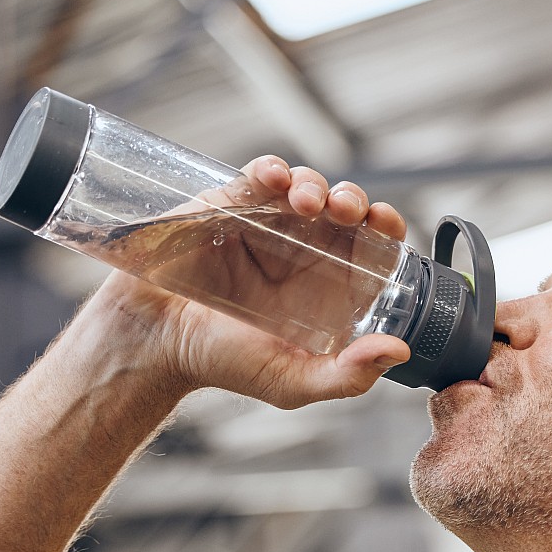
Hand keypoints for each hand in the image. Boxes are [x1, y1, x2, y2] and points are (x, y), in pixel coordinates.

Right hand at [86, 156, 411, 407]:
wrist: (153, 344)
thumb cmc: (221, 364)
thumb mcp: (291, 382)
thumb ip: (347, 377)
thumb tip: (398, 352)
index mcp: (328, 287)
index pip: (371, 247)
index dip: (385, 229)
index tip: (383, 224)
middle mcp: (303, 251)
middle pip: (344, 209)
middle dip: (354, 199)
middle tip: (347, 211)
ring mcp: (267, 225)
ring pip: (306, 185)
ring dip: (315, 183)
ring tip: (308, 202)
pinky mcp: (230, 205)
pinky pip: (258, 176)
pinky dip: (271, 169)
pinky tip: (275, 178)